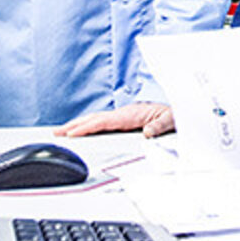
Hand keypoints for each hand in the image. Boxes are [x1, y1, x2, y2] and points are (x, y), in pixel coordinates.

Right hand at [55, 103, 175, 138]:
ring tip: (62, 133)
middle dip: (74, 125)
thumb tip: (147, 132)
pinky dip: (89, 126)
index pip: (105, 122)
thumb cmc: (176, 113)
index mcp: (133, 114)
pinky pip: (103, 123)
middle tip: (56, 133)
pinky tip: (83, 131)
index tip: (72, 133)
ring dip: (79, 125)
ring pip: (97, 120)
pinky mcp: (126, 119)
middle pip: (95, 118)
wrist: (183, 107)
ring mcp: (124, 116)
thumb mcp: (172, 120)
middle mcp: (126, 113)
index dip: (87, 127)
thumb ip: (159, 126)